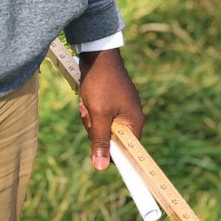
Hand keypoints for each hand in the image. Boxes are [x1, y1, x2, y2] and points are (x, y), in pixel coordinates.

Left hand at [78, 49, 143, 170]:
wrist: (97, 54)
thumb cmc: (100, 83)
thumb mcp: (98, 114)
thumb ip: (100, 140)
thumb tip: (101, 167)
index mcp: (134, 123)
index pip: (127, 152)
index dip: (112, 155)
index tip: (98, 156)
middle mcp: (131, 117)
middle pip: (112, 140)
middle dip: (96, 131)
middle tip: (89, 115)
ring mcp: (122, 109)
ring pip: (103, 128)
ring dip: (91, 120)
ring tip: (87, 104)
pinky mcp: (112, 102)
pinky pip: (100, 116)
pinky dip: (91, 111)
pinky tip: (86, 100)